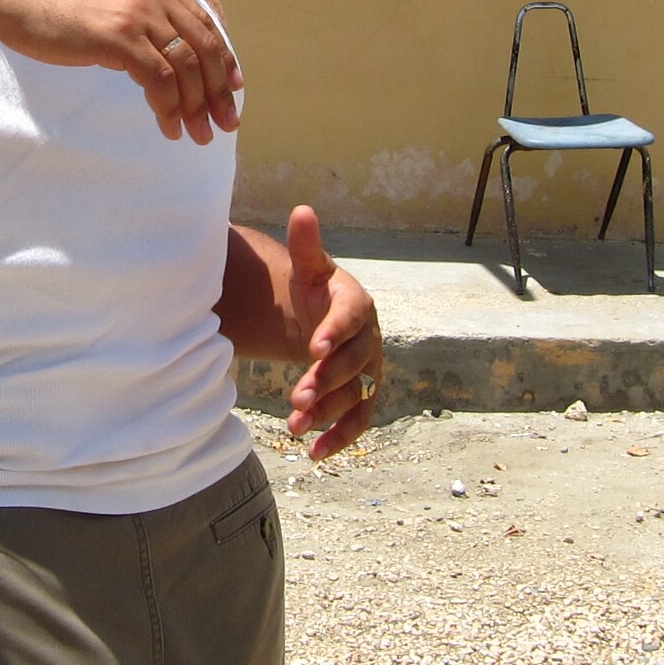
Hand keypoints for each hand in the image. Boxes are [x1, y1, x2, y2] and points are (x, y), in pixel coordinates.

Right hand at [0, 0, 241, 142]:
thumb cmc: (53, 8)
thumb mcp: (109, 5)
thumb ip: (139, 22)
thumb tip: (162, 62)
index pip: (205, 24)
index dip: (225, 59)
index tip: (233, 89)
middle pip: (205, 47)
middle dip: (219, 91)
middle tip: (226, 123)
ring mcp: (137, 13)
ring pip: (187, 67)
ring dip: (196, 107)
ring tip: (198, 135)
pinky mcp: (119, 36)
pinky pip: (160, 79)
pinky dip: (169, 108)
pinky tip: (169, 127)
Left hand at [279, 207, 380, 457]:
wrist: (326, 317)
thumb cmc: (315, 288)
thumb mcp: (308, 267)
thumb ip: (306, 245)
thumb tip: (302, 210)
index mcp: (357, 302)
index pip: (349, 317)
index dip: (334, 331)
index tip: (313, 347)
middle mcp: (369, 338)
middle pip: (353, 363)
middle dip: (325, 381)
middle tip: (295, 396)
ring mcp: (369, 370)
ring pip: (354, 396)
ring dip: (327, 413)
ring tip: (294, 426)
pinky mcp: (363, 396)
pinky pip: (359, 420)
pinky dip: (340, 438)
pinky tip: (314, 454)